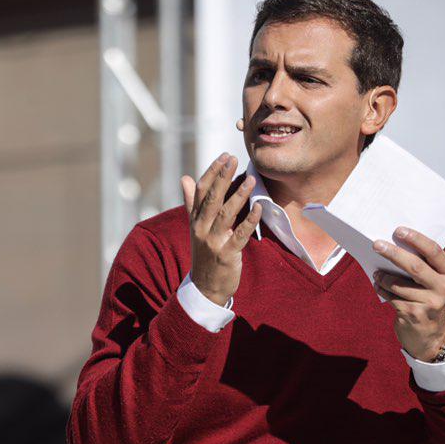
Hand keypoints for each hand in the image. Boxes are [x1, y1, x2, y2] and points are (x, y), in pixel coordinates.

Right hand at [180, 154, 261, 306]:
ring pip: (226, 214)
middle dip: (223, 177)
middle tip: (234, 159)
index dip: (212, 172)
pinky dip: (250, 221)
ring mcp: (213, 242)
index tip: (225, 157)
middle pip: (212, 198)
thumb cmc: (204, 253)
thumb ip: (192, 202)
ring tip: (251, 179)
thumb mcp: (196, 227)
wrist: (205, 286)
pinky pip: (240, 235)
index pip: (202, 190)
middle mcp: (201, 228)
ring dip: (239, 195)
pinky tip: (259, 208)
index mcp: (195, 219)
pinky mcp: (226, 254)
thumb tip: (185, 178)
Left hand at [371, 226, 444, 359]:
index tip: (399, 230)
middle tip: (376, 244)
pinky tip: (378, 286)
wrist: (430, 336)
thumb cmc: (426, 300)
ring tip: (376, 273)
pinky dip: (382, 290)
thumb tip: (393, 244)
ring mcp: (430, 304)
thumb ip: (422, 266)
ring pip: (398, 284)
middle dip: (393, 253)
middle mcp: (443, 289)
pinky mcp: (414, 315)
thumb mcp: (432, 284)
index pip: (434, 252)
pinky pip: (392, 297)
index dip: (417, 239)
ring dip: (383, 276)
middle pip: (415, 266)